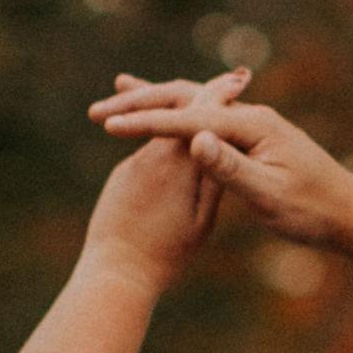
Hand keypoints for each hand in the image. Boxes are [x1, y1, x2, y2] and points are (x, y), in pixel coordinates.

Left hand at [77, 80, 233, 290]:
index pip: (201, 113)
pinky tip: (179, 143)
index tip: (239, 79)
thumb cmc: (165, 255)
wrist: (113, 272)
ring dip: (182, 116)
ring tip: (206, 105)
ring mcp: (134, 163)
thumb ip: (214, 179)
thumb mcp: (201, 221)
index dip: (221, 92)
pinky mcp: (123, 175)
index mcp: (178, 163)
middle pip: (178, 111)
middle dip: (201, 95)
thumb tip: (225, 143)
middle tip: (227, 82)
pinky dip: (166, 141)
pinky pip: (151, 152)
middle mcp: (153, 155)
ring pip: (163, 132)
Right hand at [95, 73, 352, 254]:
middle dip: (142, 103)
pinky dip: (176, 115)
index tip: (111, 126)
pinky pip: (204, 119)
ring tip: (117, 93)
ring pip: (193, 104)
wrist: (348, 213)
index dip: (147, 122)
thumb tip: (195, 140)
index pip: (188, 119)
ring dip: (155, 101)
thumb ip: (231, 168)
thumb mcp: (269, 195)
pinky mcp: (250, 137)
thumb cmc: (312, 210)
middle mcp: (250, 116)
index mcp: (253, 126)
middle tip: (99, 111)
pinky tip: (160, 121)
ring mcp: (250, 124)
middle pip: (186, 99)